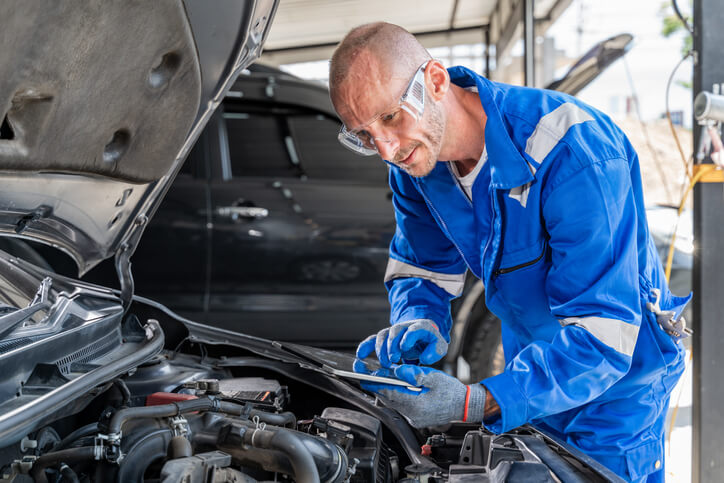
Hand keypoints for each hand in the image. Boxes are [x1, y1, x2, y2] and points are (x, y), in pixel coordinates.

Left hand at [354, 361, 485, 427]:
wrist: (465, 406)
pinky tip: (391, 385)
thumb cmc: (452, 391)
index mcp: (416, 404)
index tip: (363, 374)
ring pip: (391, 402)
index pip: (389, 392)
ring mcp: (413, 417)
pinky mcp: (414, 417)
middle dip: (375, 384)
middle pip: (386, 398)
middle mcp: (412, 414)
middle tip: (364, 371)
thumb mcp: (434, 377)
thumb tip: (397, 370)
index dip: (375, 382)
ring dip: (384, 389)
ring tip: (376, 376)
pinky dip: (393, 395)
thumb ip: (414, 374)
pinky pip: (398, 405)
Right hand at [355, 319, 447, 366]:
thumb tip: (425, 358)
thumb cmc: (430, 342)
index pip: (414, 328)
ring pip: (383, 335)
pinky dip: (365, 346)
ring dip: (381, 349)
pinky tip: (361, 355)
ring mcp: (393, 332)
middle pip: (395, 331)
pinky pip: (372, 340)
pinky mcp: (385, 339)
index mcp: (421, 326)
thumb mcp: (439, 346)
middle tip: (393, 359)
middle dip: (392, 345)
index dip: (408, 337)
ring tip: (385, 363)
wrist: (423, 335)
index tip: (404, 347)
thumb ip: (435, 351)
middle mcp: (405, 327)